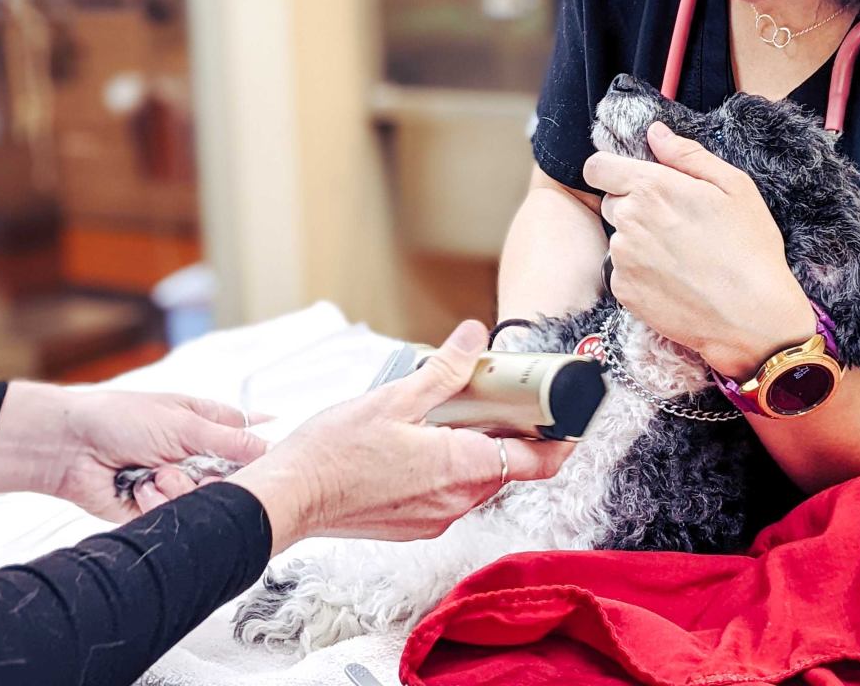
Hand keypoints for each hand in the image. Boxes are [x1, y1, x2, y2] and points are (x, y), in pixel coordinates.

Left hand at [0, 383, 268, 521]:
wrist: (71, 448)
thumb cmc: (123, 418)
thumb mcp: (184, 422)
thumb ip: (229, 439)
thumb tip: (270, 447)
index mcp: (208, 425)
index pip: (250, 440)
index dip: (262, 454)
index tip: (271, 467)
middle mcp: (196, 456)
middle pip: (231, 480)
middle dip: (214, 477)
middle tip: (198, 469)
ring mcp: (177, 483)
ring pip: (205, 502)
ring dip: (180, 489)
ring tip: (156, 474)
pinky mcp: (157, 510)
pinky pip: (176, 517)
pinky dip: (159, 503)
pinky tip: (140, 488)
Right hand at [228, 320, 572, 554]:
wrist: (288, 499)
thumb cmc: (334, 452)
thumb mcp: (393, 397)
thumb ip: (443, 369)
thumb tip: (476, 336)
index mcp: (460, 468)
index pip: (536, 463)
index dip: (560, 441)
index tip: (571, 420)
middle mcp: (455, 501)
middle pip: (506, 469)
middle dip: (510, 434)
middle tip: (499, 397)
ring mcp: (434, 517)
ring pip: (478, 481)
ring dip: (477, 449)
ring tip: (454, 413)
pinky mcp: (413, 524)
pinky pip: (450, 494)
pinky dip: (452, 466)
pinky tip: (424, 441)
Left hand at [583, 121, 813, 376]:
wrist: (752, 319)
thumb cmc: (750, 249)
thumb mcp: (734, 187)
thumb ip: (686, 154)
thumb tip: (655, 132)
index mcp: (652, 187)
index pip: (597, 167)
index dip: (611, 170)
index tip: (631, 179)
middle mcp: (628, 220)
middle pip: (610, 201)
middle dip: (633, 205)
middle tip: (674, 222)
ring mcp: (623, 258)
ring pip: (618, 236)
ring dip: (637, 240)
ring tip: (679, 254)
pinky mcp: (624, 291)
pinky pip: (622, 271)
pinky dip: (640, 272)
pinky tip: (674, 279)